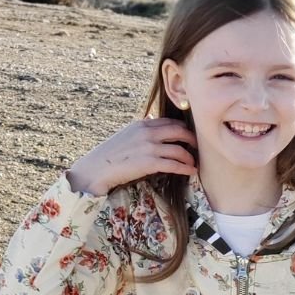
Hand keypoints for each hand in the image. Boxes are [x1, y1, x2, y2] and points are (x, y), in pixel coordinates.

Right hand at [67, 117, 197, 196]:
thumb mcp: (127, 135)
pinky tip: (191, 172)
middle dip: (191, 139)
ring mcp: (149, 147)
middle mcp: (147, 132)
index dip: (183, 129)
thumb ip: (142, 130)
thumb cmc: (110, 155)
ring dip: (189, 157)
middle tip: (197, 147)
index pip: (170, 122)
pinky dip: (185, 168)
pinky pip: (174, 164)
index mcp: (142, 124)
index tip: (189, 136)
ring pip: (179, 150)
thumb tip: (153, 122)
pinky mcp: (149, 163)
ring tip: (194, 164)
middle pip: (179, 131)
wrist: (97, 168)